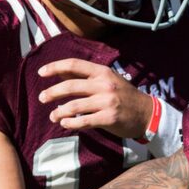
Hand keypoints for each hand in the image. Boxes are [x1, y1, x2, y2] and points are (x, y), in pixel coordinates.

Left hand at [38, 58, 152, 137]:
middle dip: (52, 92)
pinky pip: (84, 121)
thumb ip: (85, 77)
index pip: (73, 64)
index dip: (54, 67)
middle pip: (70, 86)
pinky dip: (71, 123)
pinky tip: (65, 124)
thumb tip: (59, 73)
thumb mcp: (108, 80)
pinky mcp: (109, 118)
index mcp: (102, 72)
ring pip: (74, 106)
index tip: (41, 73)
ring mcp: (107, 102)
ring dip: (59, 112)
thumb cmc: (124, 96)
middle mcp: (104, 85)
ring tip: (53, 116)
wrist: (147, 114)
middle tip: (42, 98)